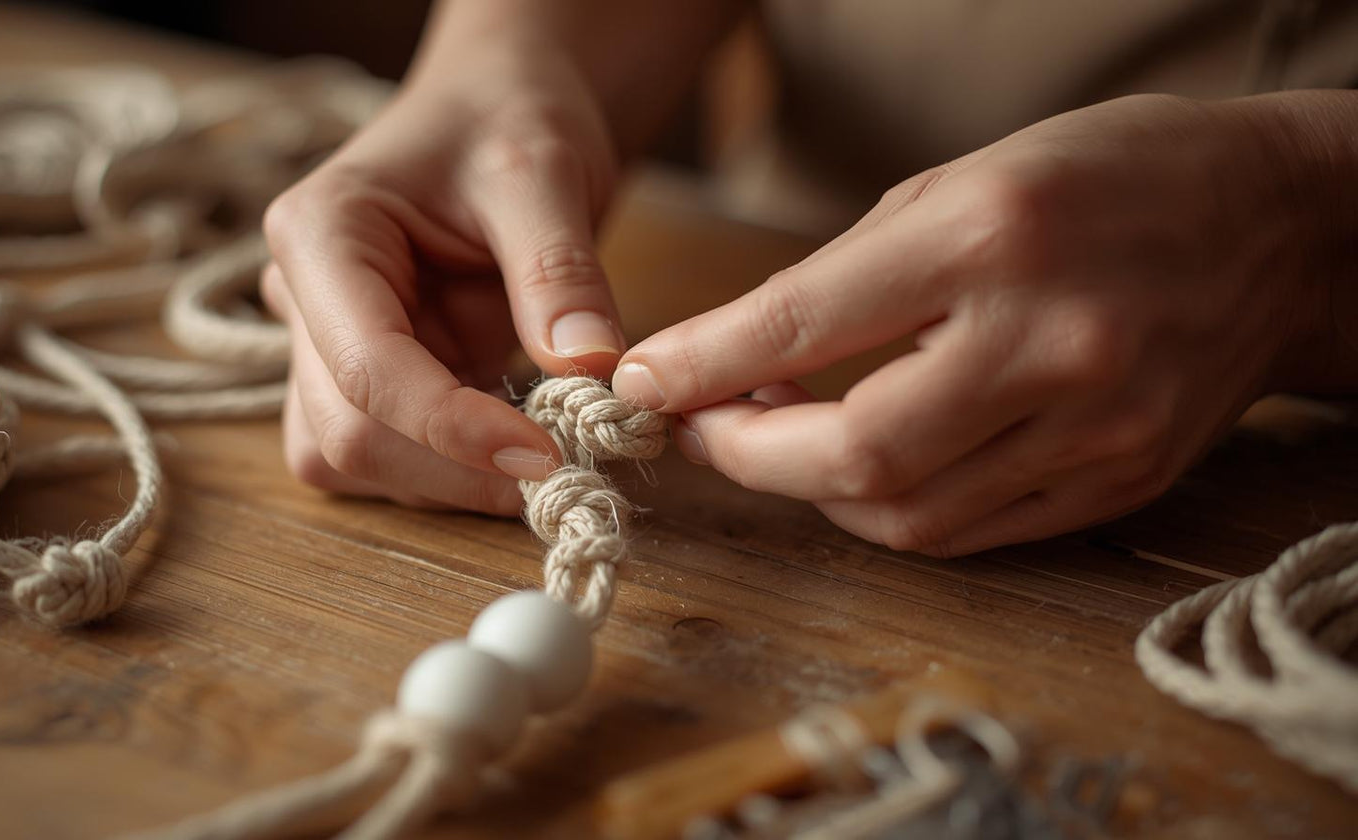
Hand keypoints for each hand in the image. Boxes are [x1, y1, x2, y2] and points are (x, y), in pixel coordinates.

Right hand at [263, 43, 623, 512]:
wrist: (503, 110)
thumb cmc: (508, 117)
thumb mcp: (545, 172)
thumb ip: (558, 270)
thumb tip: (590, 369)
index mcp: (320, 234)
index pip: (367, 366)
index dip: (451, 428)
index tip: (545, 455)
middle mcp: (305, 299)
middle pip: (346, 432)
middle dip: (451, 469)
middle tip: (562, 471)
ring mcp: (329, 347)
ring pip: (354, 460)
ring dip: (448, 481)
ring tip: (544, 453)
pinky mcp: (370, 380)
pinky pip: (391, 456)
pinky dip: (453, 471)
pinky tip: (519, 442)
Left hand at [613, 93, 1338, 554]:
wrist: (1277, 227)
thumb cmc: (1106, 178)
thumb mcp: (962, 181)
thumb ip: (845, 277)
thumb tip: (735, 358)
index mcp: (990, 237)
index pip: (801, 325)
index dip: (700, 367)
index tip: (641, 383)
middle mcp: (1048, 342)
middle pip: (853, 455)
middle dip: (746, 455)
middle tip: (702, 428)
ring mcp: (1096, 426)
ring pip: (907, 514)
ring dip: (813, 490)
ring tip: (779, 441)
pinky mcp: (1121, 480)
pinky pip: (974, 532)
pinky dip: (894, 510)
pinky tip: (863, 470)